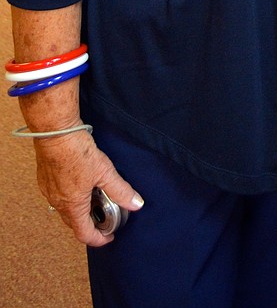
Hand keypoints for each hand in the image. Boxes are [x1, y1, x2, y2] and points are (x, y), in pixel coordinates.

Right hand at [35, 130, 143, 246]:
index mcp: (72, 205)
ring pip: (65, 209)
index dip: (98, 239)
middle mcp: (57, 203)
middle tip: (105, 216)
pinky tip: (80, 184)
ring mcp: (49, 192)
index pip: (84, 234)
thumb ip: (121, 190)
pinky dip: (70, 197)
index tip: (108, 237)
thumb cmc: (77, 151)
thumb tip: (136, 203)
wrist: (55, 132)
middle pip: (74, 223)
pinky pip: (57, 196)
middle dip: (90, 224)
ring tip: (94, 198)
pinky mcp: (45, 180)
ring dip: (79, 210)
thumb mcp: (104, 172)